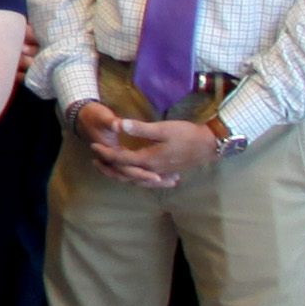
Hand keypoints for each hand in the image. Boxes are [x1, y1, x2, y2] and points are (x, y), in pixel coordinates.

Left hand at [94, 113, 222, 188]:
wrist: (211, 145)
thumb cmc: (188, 134)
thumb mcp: (163, 129)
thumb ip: (140, 128)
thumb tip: (118, 125)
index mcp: (149, 160)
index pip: (120, 159)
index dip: (105, 153)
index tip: (93, 146)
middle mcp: (153, 171)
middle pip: (125, 174)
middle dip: (108, 168)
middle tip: (94, 161)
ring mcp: (161, 173)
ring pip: (135, 179)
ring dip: (120, 174)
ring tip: (109, 167)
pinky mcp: (167, 172)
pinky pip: (146, 180)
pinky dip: (135, 178)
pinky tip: (133, 173)